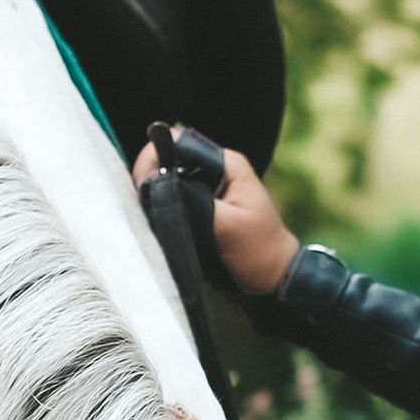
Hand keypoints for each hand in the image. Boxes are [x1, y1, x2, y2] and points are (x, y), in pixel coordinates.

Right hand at [132, 133, 300, 300]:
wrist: (276, 277)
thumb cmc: (259, 251)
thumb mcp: (227, 225)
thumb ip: (193, 201)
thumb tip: (158, 185)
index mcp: (226, 164)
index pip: (179, 142)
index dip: (154, 157)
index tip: (142, 184)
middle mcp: (216, 170)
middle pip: (170, 159)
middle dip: (152, 177)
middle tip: (143, 204)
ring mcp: (209, 187)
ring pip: (169, 179)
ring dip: (156, 194)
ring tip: (150, 215)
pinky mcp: (204, 206)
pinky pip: (176, 198)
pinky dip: (165, 208)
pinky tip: (160, 223)